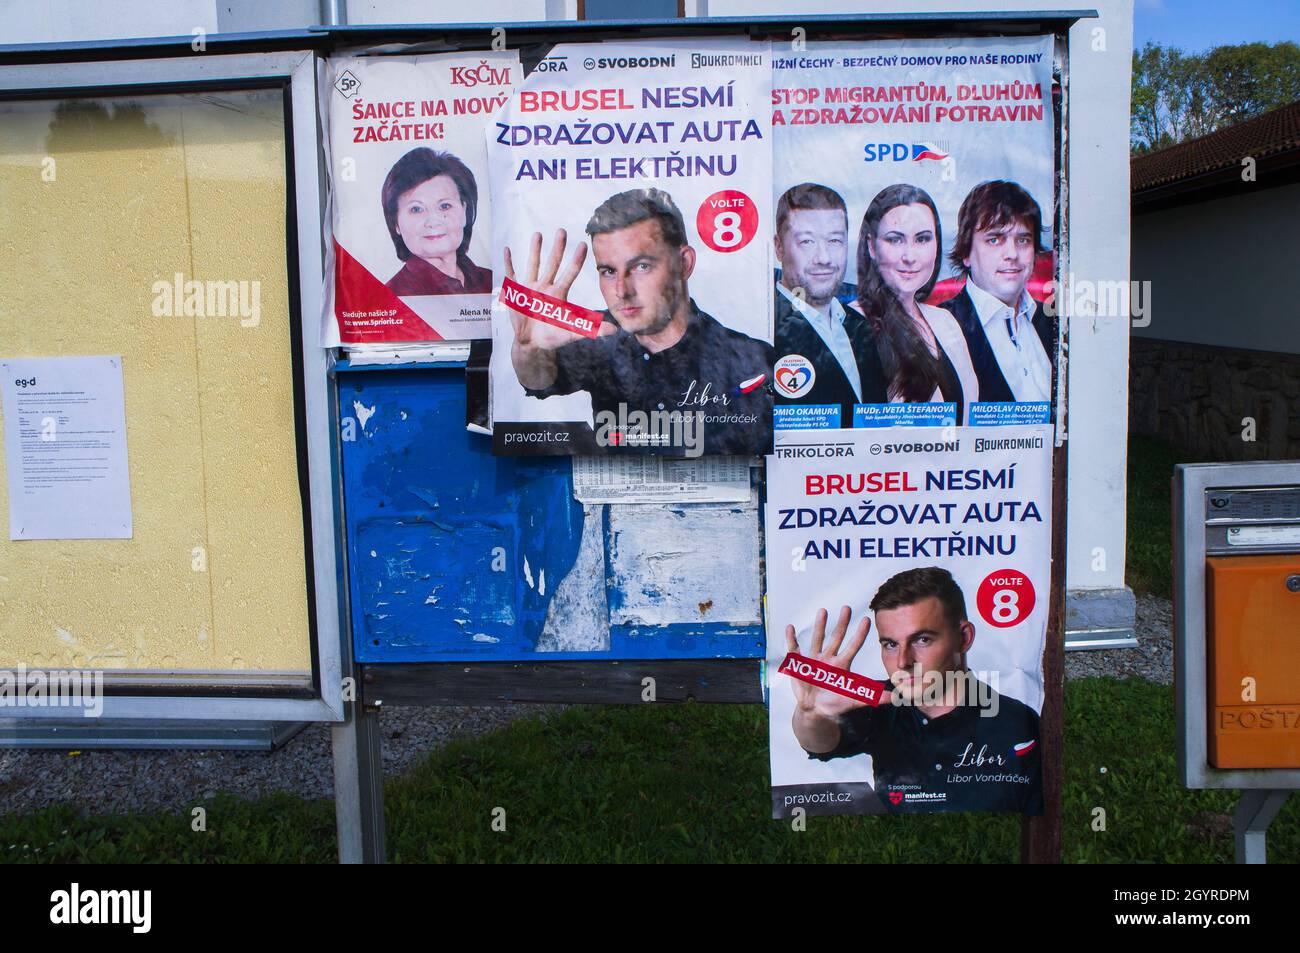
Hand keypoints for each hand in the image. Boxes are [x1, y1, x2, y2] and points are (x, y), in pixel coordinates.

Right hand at [503, 228, 592, 350]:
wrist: (532, 343)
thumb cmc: (552, 336)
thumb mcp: (572, 332)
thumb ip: (590, 329)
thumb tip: (615, 330)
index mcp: (559, 294)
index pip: (570, 273)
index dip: (577, 260)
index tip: (583, 245)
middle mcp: (546, 287)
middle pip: (553, 264)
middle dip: (557, 248)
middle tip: (562, 231)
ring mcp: (530, 288)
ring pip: (533, 265)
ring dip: (535, 250)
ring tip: (538, 234)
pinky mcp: (517, 293)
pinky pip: (512, 275)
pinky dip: (509, 263)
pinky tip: (507, 250)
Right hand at [785, 606, 871, 719]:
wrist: (815, 710)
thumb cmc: (834, 703)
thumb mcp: (853, 700)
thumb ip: (872, 697)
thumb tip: (895, 697)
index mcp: (842, 665)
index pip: (853, 646)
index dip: (860, 634)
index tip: (867, 619)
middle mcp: (829, 658)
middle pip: (836, 638)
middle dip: (842, 623)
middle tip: (847, 608)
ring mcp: (814, 659)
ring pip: (818, 639)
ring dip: (820, 626)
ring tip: (823, 611)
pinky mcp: (800, 664)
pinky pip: (795, 650)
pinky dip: (792, 639)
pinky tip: (790, 628)